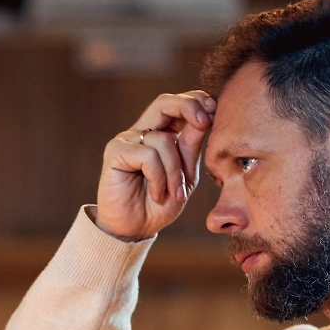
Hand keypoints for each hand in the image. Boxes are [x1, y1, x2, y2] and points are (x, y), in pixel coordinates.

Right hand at [93, 91, 214, 240]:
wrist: (136, 229)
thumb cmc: (160, 204)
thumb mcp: (185, 174)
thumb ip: (192, 146)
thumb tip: (207, 116)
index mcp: (162, 134)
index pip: (178, 104)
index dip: (196, 100)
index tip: (214, 109)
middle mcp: (143, 132)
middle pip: (164, 102)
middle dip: (188, 107)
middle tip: (205, 121)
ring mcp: (127, 141)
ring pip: (162, 140)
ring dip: (175, 171)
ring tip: (174, 194)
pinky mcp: (114, 153)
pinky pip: (146, 155)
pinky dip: (158, 177)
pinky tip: (156, 194)